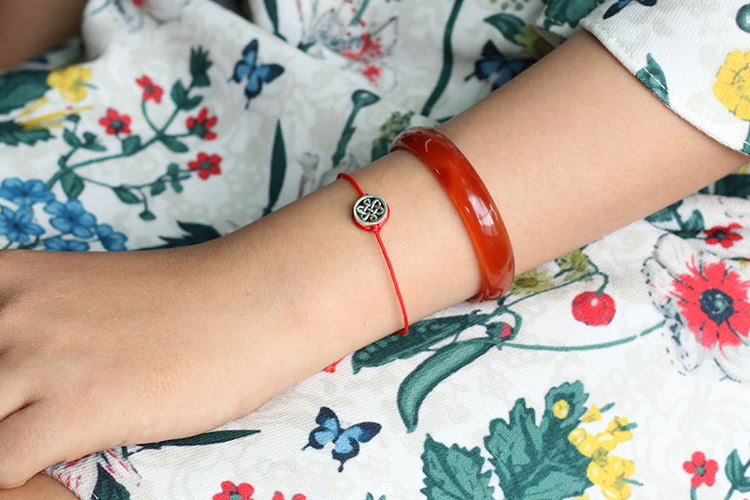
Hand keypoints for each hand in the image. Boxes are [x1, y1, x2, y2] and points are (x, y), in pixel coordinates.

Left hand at [0, 242, 298, 487]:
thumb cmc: (187, 301)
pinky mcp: (76, 407)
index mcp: (7, 281)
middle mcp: (10, 314)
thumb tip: (15, 379)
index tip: (7, 400)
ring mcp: (40, 359)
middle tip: (21, 423)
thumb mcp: (87, 297)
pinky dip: (12, 486)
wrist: (254, 300)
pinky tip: (48, 473)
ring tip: (34, 449)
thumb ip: (36, 328)